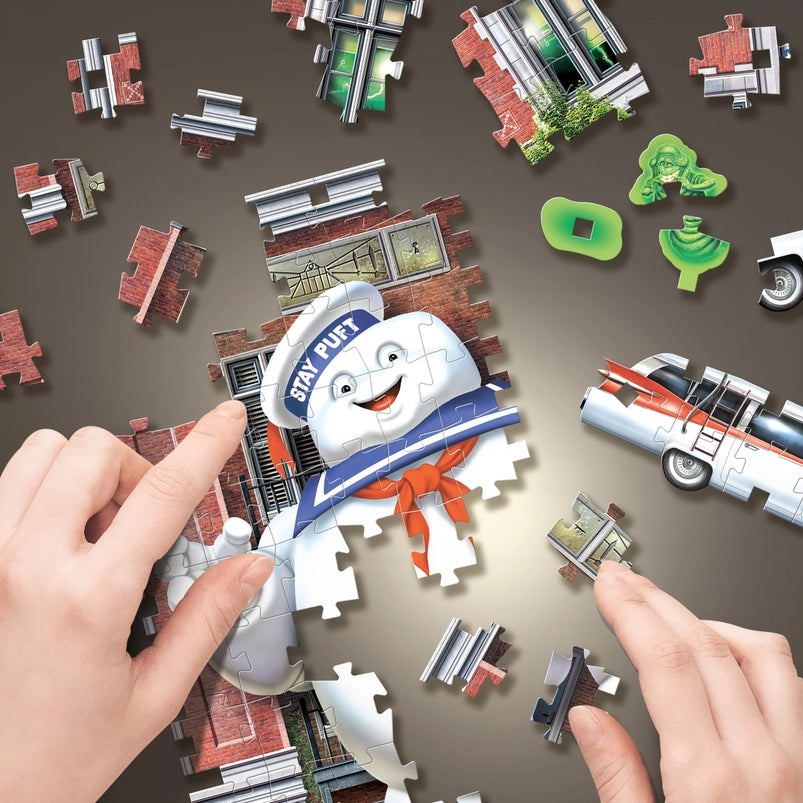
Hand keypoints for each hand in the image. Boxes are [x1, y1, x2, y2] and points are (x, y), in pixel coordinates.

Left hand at [0, 401, 273, 802]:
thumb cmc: (55, 755)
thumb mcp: (154, 695)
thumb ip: (208, 619)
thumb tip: (250, 569)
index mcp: (88, 601)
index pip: (165, 495)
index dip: (207, 446)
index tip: (225, 421)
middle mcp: (25, 567)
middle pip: (94, 450)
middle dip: (134, 469)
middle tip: (143, 515)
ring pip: (41, 453)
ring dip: (83, 472)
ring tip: (96, 524)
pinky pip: (5, 484)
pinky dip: (40, 489)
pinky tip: (58, 535)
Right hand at [569, 563, 801, 801]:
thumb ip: (618, 780)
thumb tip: (588, 720)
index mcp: (710, 781)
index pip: (666, 661)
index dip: (632, 610)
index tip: (609, 585)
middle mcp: (764, 761)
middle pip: (706, 643)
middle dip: (658, 599)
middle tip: (625, 580)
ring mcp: (802, 761)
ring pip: (760, 653)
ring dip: (708, 620)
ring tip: (670, 614)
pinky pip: (793, 685)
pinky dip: (753, 654)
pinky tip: (726, 659)